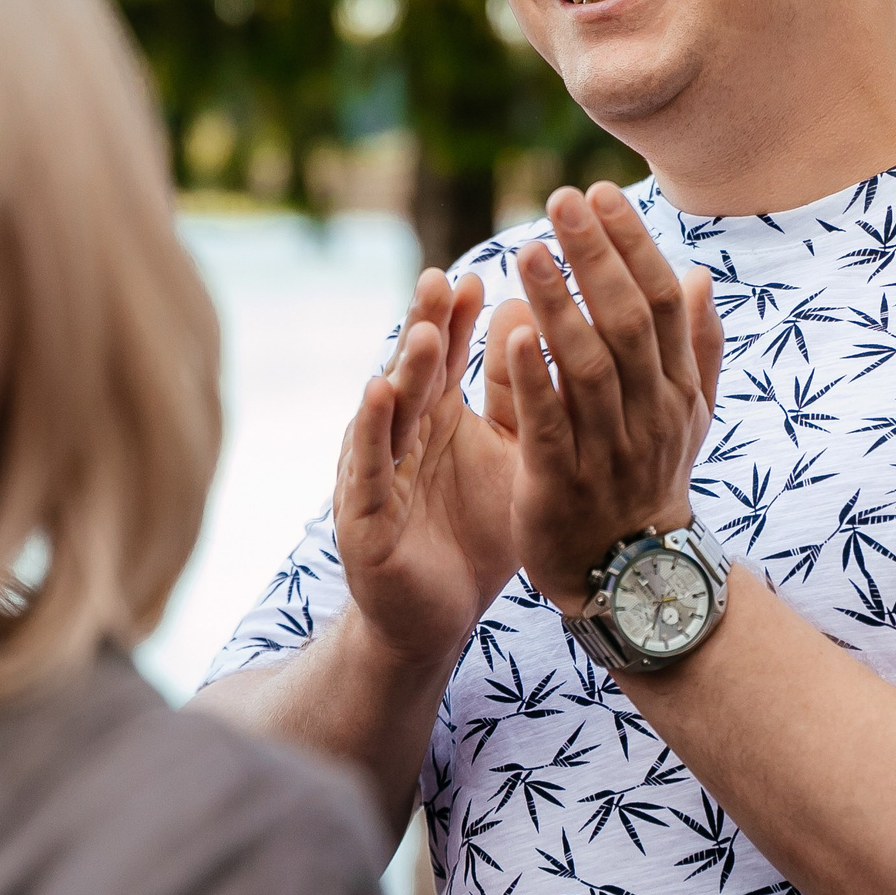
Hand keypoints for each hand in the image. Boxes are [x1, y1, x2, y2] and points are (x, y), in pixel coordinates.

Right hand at [333, 269, 519, 666]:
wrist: (438, 619)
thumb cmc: (473, 532)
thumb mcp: (507, 456)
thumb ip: (519, 395)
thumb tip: (532, 314)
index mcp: (435, 419)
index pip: (445, 357)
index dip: (456, 318)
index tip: (478, 275)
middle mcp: (400, 437)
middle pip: (412, 373)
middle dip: (425, 326)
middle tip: (440, 278)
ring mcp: (377, 473)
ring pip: (389, 414)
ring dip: (403, 371)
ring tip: (423, 331)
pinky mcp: (362, 515)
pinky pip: (369, 467)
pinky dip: (372, 430)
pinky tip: (378, 394)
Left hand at [497, 184, 722, 612]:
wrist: (633, 578)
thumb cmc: (649, 481)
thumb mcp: (686, 415)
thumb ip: (695, 347)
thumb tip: (697, 275)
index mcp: (676, 389)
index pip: (660, 301)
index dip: (631, 244)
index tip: (598, 194)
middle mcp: (651, 413)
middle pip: (627, 322)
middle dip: (595, 256)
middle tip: (560, 198)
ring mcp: (610, 450)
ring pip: (588, 367)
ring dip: (561, 303)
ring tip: (529, 250)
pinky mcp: (563, 484)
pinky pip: (552, 426)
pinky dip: (535, 380)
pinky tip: (514, 333)